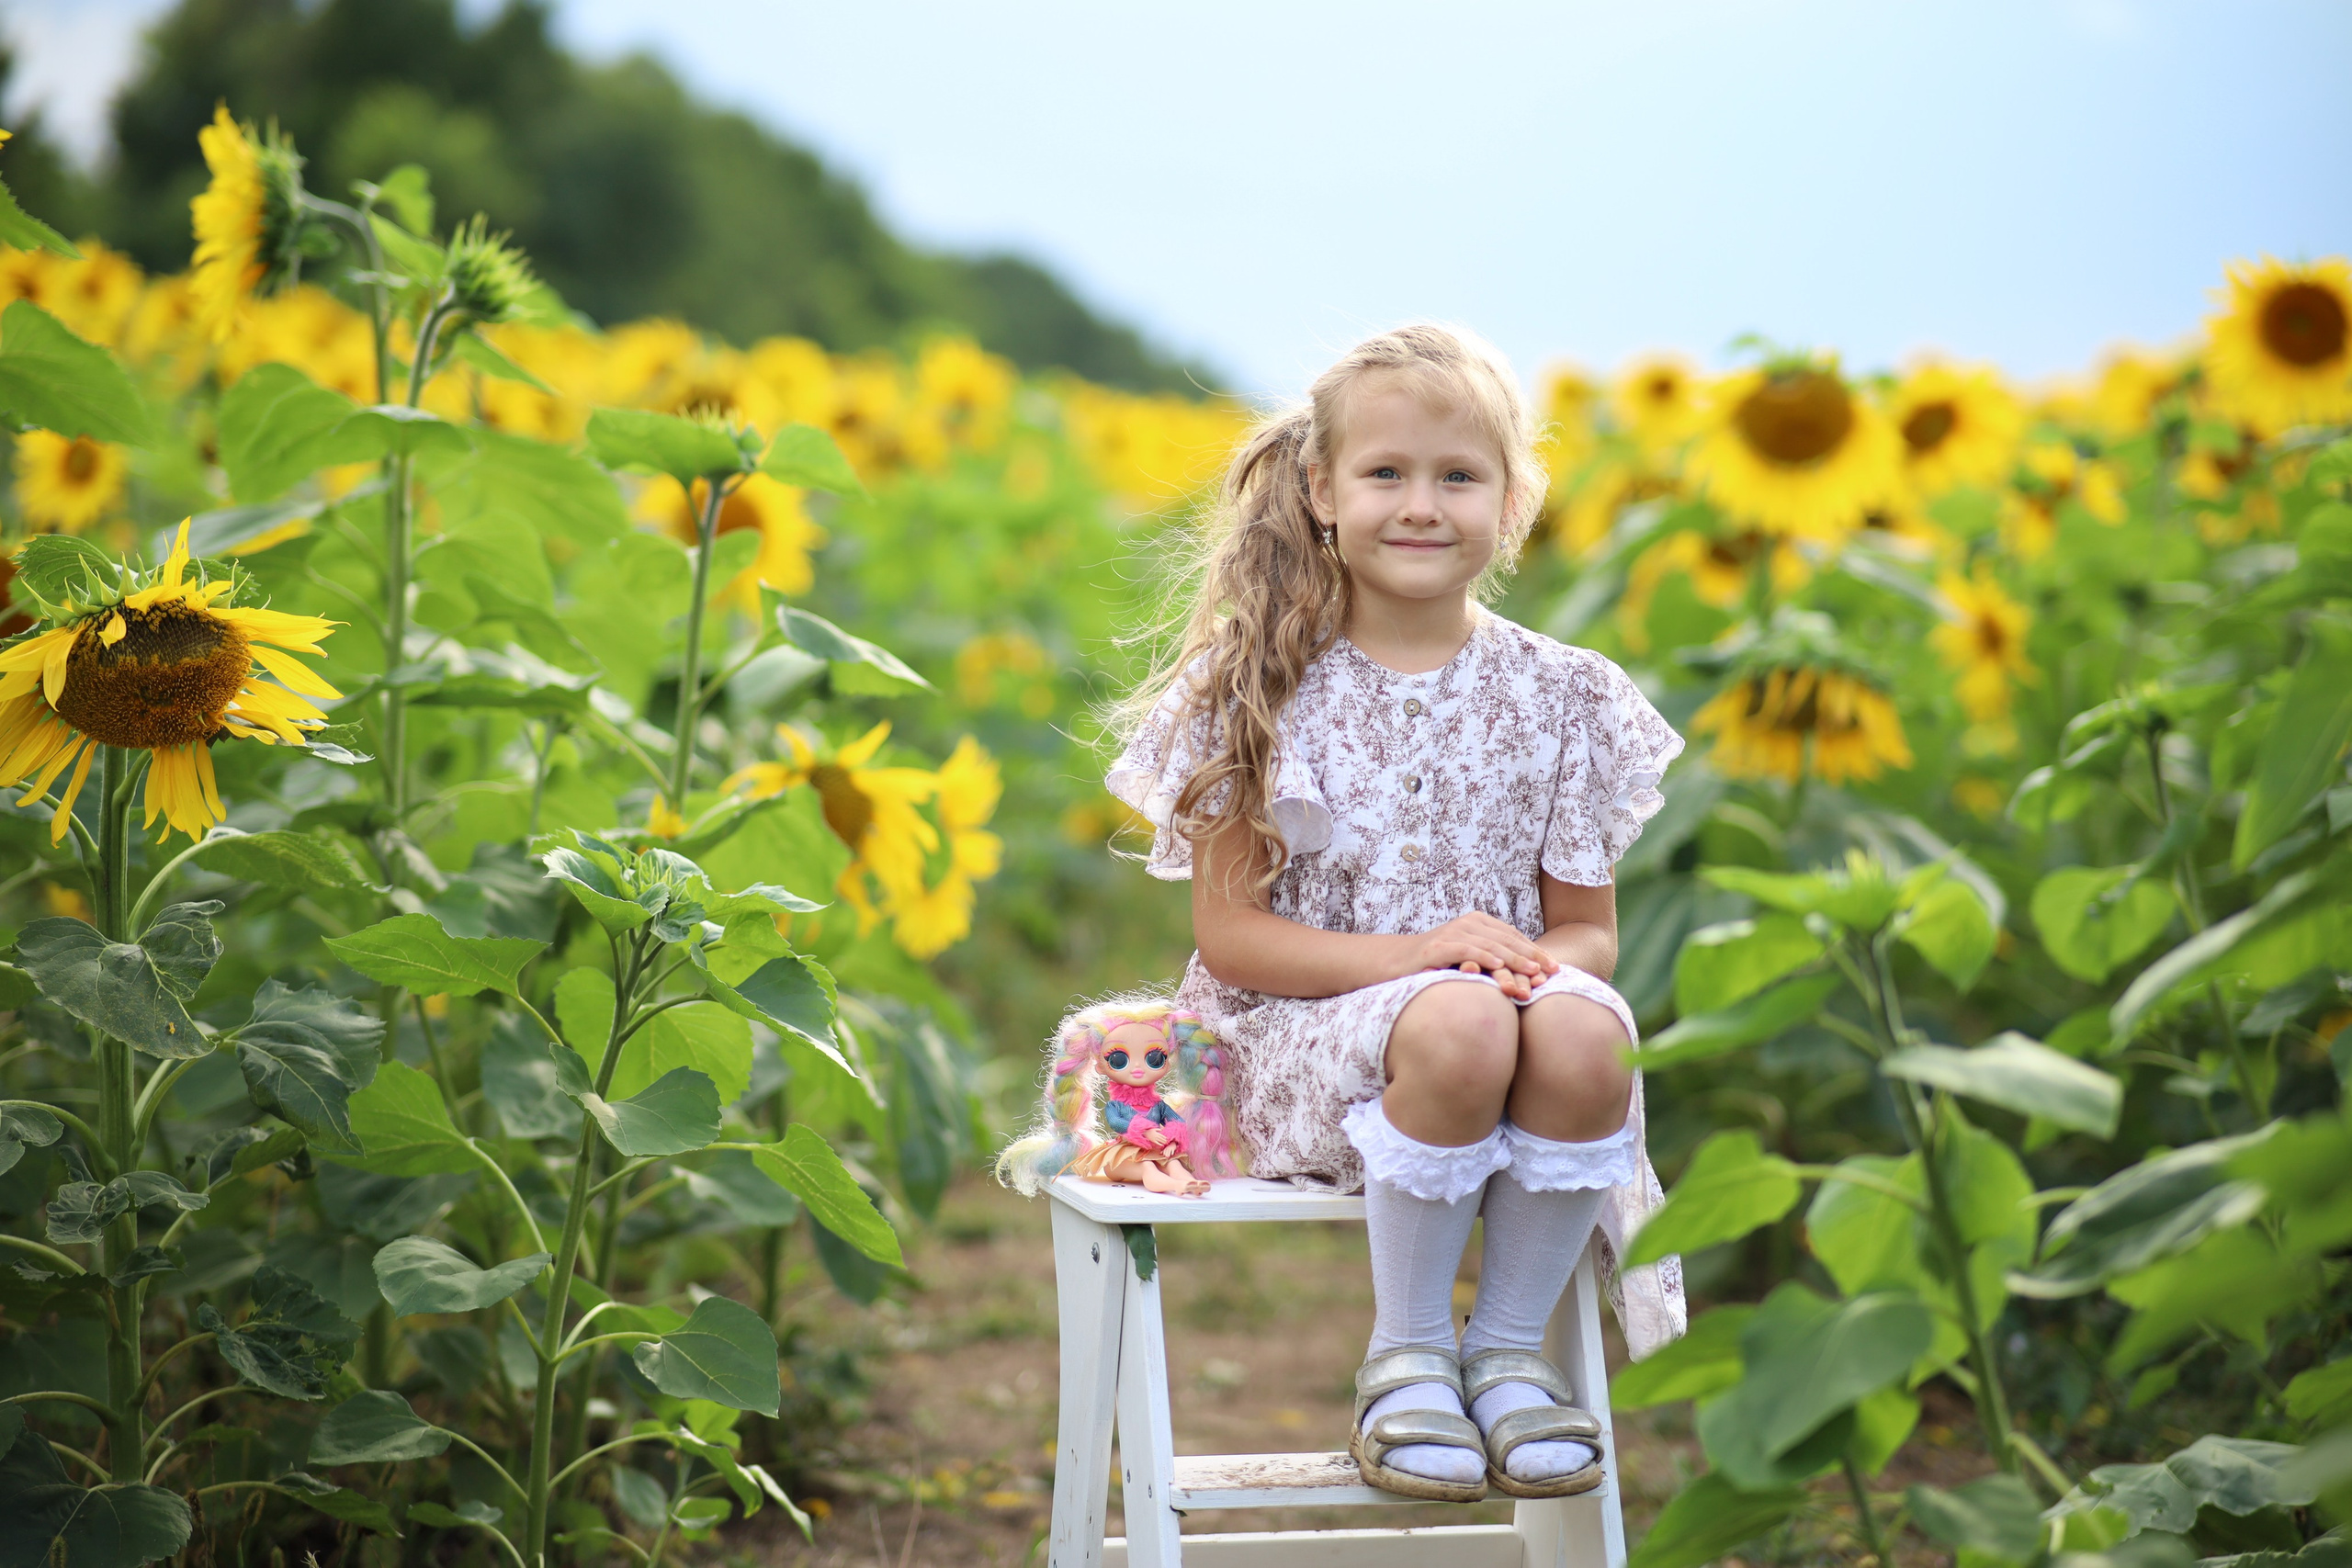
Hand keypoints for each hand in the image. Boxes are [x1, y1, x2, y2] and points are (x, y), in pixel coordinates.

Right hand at [1144, 1126, 1169, 1147]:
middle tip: (1167, 1142)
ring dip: (1163, 1142)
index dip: (1164, 1137)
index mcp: (1157, 1133)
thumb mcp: (1154, 1129)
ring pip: (1160, 1141)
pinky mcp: (1153, 1141)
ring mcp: (1155, 1138)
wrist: (1145, 1132)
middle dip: (1164, 1140)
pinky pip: (1157, 1143)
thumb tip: (1161, 1130)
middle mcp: (1156, 1136)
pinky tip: (1162, 1145)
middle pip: (1161, 1138)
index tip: (1167, 1139)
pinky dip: (1159, 1144)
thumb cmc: (1149, 1130)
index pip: (1162, 1135)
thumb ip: (1158, 1129)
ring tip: (1165, 1143)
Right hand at [1401, 912, 1558, 997]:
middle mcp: (1468, 923)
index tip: (1555, 968)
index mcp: (1479, 923)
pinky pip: (1465, 949)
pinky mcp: (1437, 947)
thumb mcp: (1470, 959)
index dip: (1535, 951)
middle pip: (1506, 939)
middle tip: (1552, 971)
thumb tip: (1529, 975)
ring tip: (1532, 970)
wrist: (1395, 963)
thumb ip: (1494, 960)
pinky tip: (1498, 965)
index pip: (1514, 936)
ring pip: (1490, 944)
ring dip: (1513, 958)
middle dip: (1531, 955)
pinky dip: (1482, 956)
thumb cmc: (1438, 965)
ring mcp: (1452, 933)